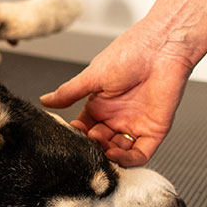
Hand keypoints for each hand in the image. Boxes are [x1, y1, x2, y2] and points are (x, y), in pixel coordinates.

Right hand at [40, 20, 193, 166]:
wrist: (161, 47)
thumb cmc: (131, 53)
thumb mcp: (92, 76)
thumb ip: (69, 92)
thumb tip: (45, 100)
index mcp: (100, 105)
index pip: (84, 129)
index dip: (76, 135)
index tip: (69, 135)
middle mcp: (117, 117)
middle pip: (99, 144)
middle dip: (91, 147)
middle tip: (86, 142)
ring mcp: (135, 125)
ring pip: (118, 153)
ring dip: (107, 156)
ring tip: (99, 147)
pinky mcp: (154, 131)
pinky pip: (139, 154)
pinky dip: (127, 160)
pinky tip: (115, 154)